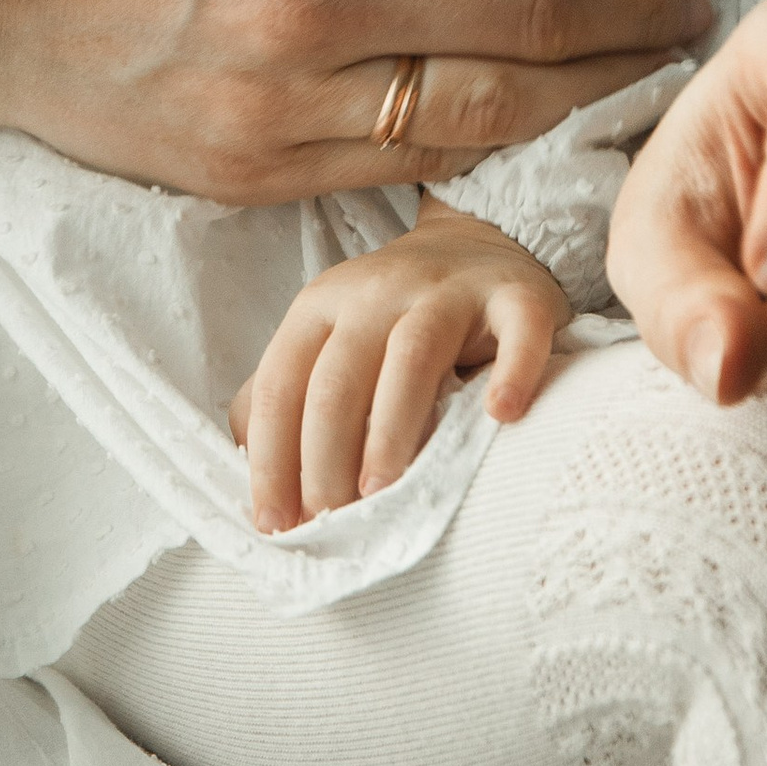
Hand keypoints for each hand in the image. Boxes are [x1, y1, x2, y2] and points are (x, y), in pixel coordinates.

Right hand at [0, 0, 712, 199]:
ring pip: (483, 108)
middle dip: (626, 17)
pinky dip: (490, 145)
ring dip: (586, 91)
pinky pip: (405, 163)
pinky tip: (539, 124)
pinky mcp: (252, 173)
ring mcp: (282, 103)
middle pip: (523, 20)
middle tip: (693, 10)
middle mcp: (311, 6)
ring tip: (647, 72)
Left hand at [229, 203, 565, 529]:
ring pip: (411, 356)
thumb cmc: (392, 315)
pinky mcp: (517, 297)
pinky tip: (502, 415)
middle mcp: (377, 292)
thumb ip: (283, 392)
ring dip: (391, 429)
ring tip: (383, 491)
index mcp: (321, 306)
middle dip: (324, 458)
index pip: (282, 385)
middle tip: (331, 520)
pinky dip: (512, 373)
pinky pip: (518, 333)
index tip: (276, 522)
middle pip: (338, 378)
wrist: (480, 243)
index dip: (272, 458)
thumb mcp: (326, 340)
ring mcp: (448, 292)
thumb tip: (248, 465)